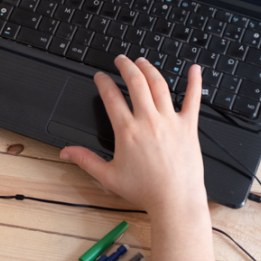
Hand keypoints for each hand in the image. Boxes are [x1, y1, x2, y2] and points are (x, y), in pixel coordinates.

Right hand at [58, 55, 205, 214]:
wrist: (175, 200)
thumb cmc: (145, 191)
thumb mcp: (108, 176)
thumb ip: (85, 160)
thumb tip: (66, 153)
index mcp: (128, 131)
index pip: (111, 97)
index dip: (103, 82)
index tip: (100, 77)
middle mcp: (149, 121)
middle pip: (136, 82)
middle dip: (126, 66)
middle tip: (121, 60)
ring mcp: (170, 121)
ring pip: (159, 85)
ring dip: (149, 69)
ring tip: (142, 62)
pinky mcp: (189, 127)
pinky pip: (193, 99)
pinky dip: (194, 82)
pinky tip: (194, 70)